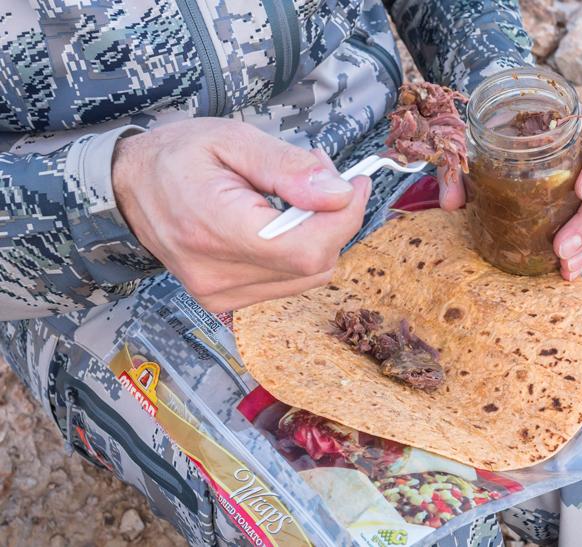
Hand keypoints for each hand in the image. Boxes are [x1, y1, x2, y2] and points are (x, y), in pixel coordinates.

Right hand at [112, 118, 370, 311]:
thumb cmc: (176, 156)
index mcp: (214, 228)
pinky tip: (283, 221)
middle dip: (333, 220)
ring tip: (298, 193)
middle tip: (322, 176)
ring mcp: (219, 294)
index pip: (306, 247)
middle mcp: (216, 274)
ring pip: (306, 277)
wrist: (128, 187)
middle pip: (312, 265)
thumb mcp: (232, 139)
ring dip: (318, 235)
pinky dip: (298, 252)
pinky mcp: (224, 300)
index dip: (344, 218)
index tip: (355, 183)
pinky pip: (287, 282)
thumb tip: (338, 194)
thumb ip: (287, 168)